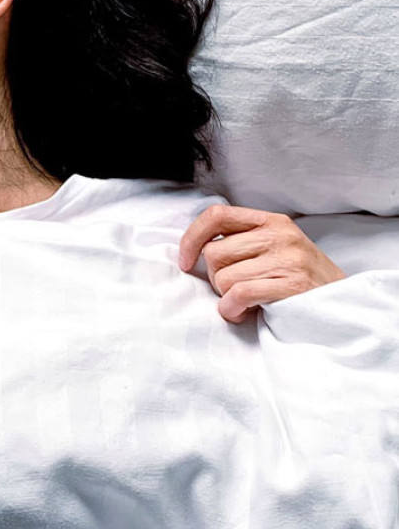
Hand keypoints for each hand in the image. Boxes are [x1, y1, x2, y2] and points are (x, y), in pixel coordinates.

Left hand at [178, 204, 346, 322]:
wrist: (342, 307)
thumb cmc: (298, 281)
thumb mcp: (274, 250)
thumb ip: (242, 243)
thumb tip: (192, 250)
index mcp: (270, 221)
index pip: (216, 215)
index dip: (191, 238)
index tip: (185, 262)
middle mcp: (279, 234)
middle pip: (214, 253)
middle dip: (214, 278)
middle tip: (233, 290)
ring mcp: (287, 258)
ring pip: (223, 277)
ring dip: (224, 298)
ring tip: (243, 303)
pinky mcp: (292, 284)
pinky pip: (238, 294)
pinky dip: (231, 309)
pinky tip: (241, 313)